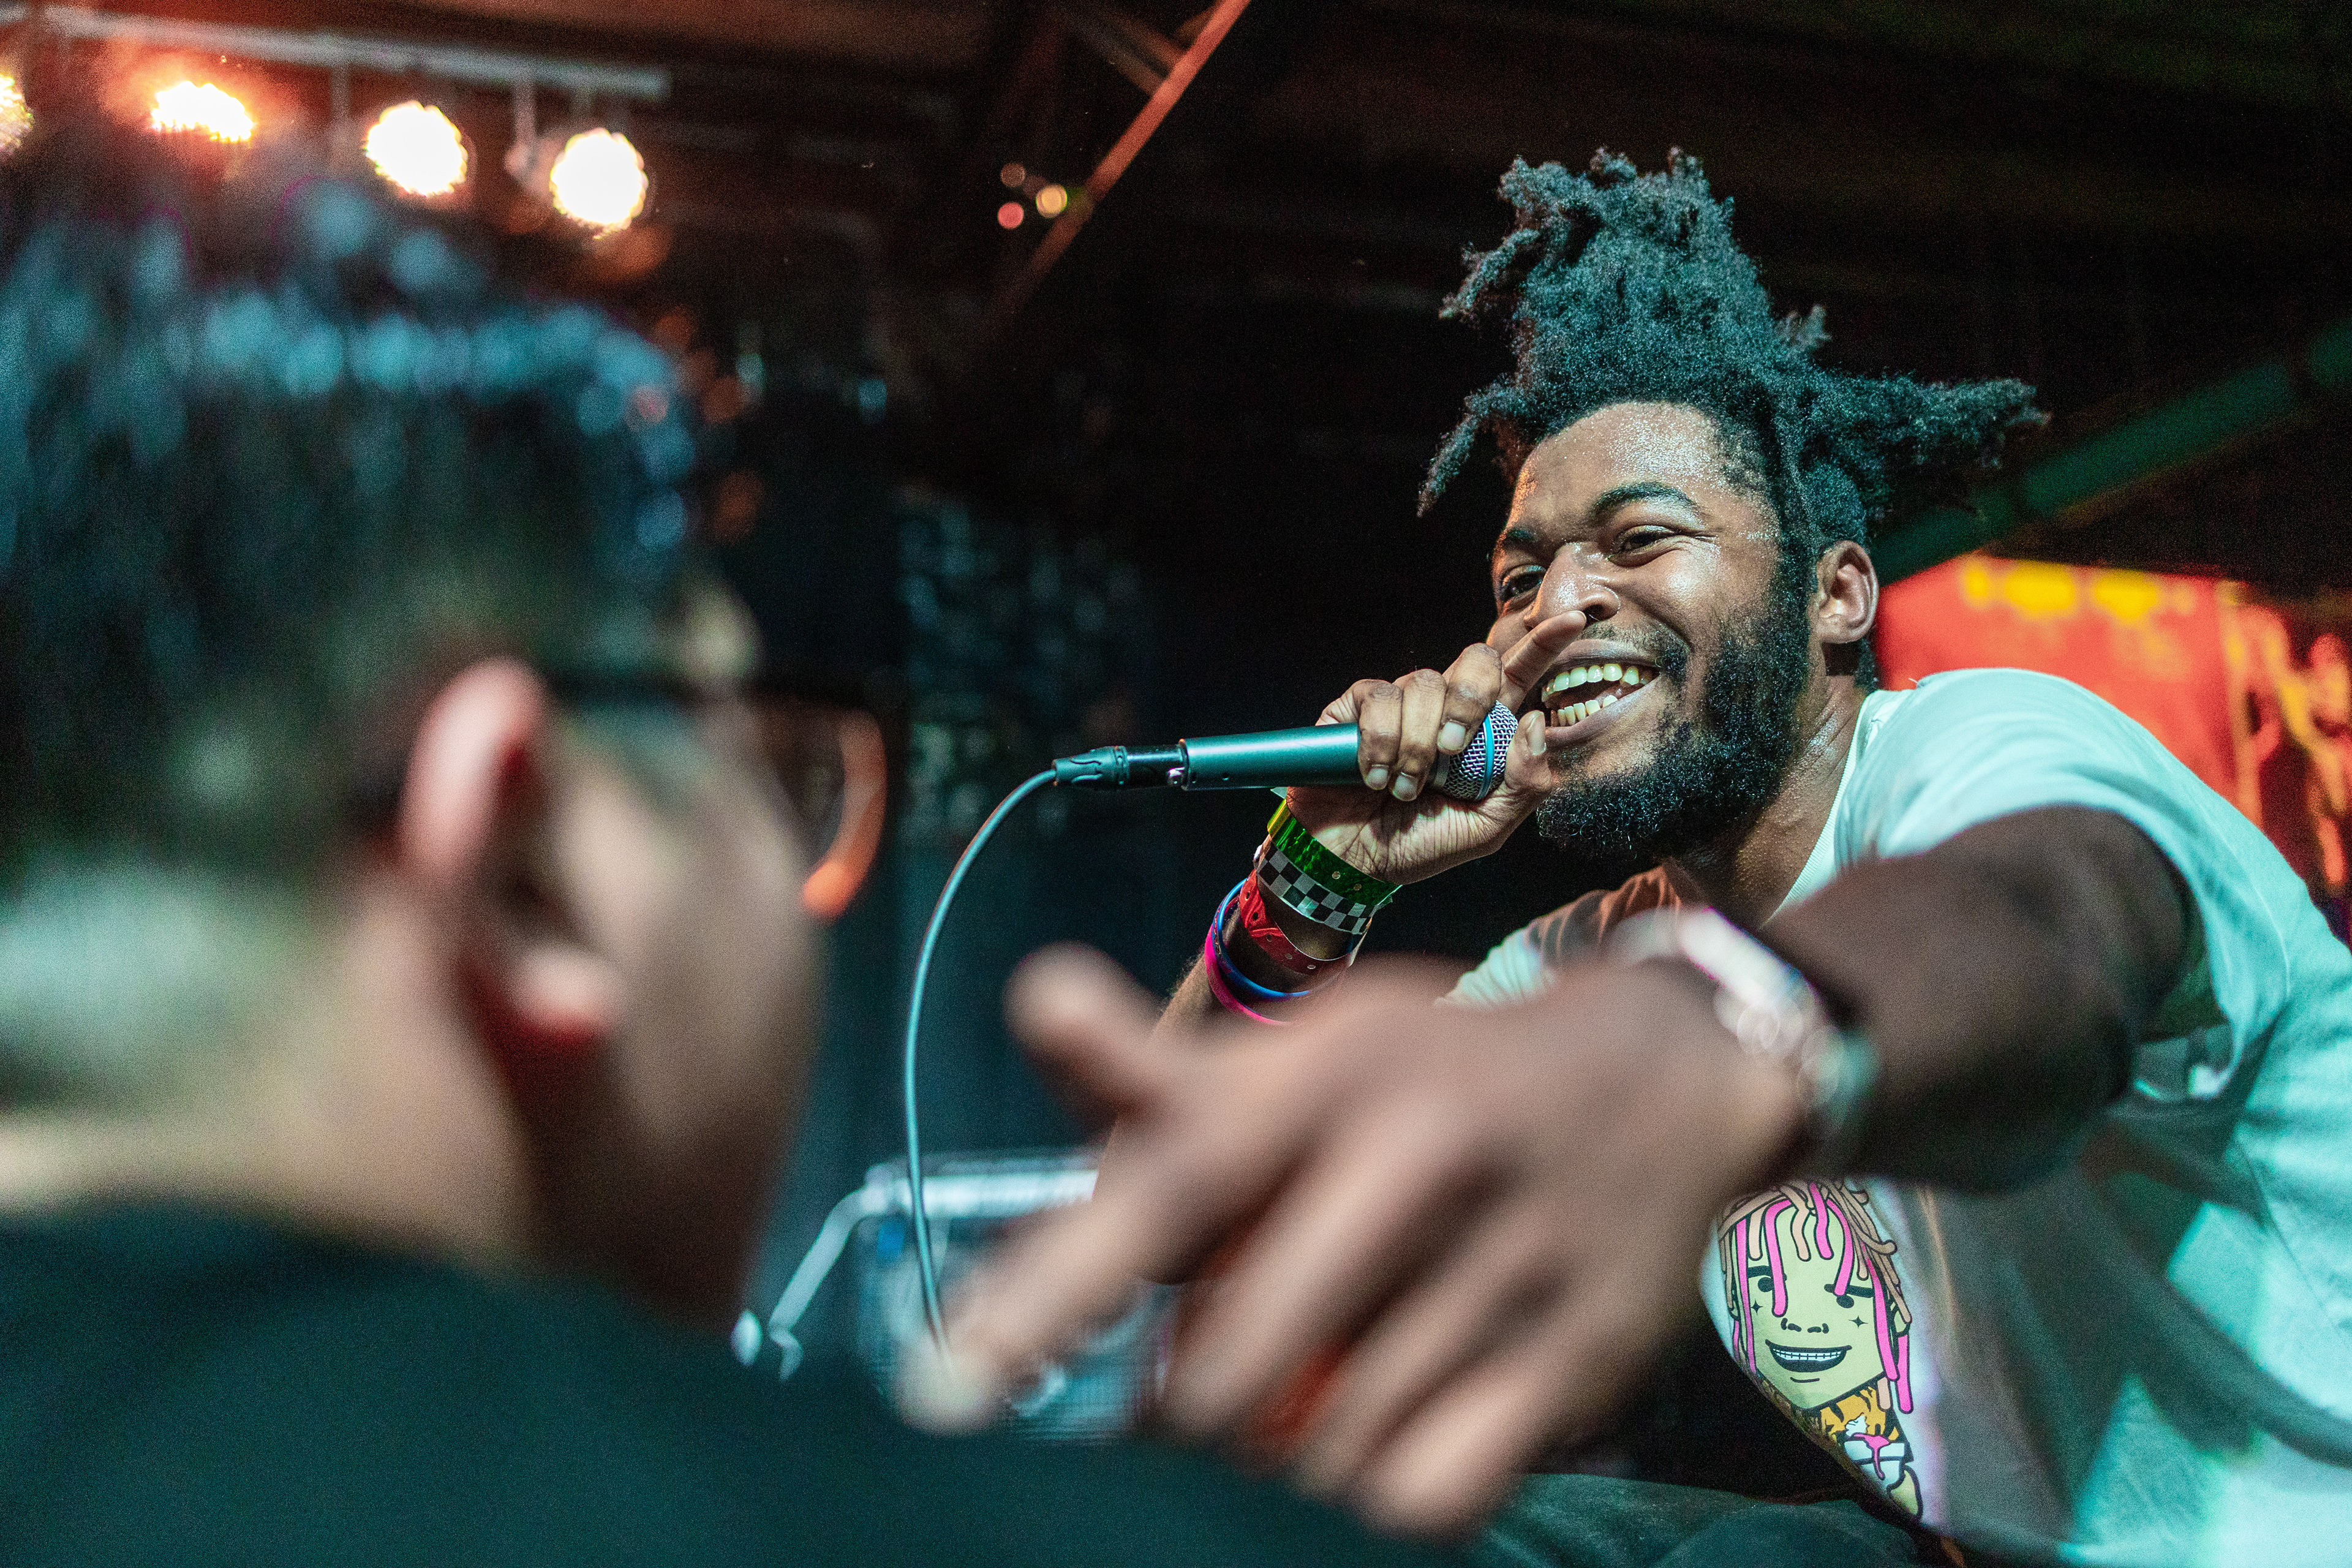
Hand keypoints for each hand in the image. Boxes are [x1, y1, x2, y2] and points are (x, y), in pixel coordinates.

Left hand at [904, 947, 1803, 1538]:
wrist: (1663, 1080)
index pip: (1170, 1184)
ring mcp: (1509, 1263)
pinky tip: (1373, 1439)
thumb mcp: (1303, 1053)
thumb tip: (1031, 997)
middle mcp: (1420, 1156)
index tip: (942, 1394)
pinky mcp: (1577, 1360)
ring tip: (1285, 1405)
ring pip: (1318, 1450)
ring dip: (1271, 1457)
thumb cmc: (1427, 1079)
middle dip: (1175, 1415)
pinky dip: (1370, 1496)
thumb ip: (1158, 1076)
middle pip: (1227, 1371)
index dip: (1050, 1293)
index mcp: (1328, 1073)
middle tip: (1178, 1401)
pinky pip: (1423, 1495)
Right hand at [1288, 613, 1580, 885]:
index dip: (1544, 644)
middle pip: (1476, 661)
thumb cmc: (1419, 845)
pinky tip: (1373, 776)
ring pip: (1423, 683)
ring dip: (1416, 744)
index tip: (1573, 619)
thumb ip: (1524, 786)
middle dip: (1470, 698)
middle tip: (1451, 750)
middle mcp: (1445, 708)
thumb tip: (1539, 722)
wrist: (1350, 861)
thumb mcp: (1485, 830)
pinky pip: (1378, 698)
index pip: (1519, 676)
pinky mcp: (1356, 707)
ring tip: (1403, 788)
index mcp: (1484, 732)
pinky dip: (1380, 742)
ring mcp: (1401, 704)